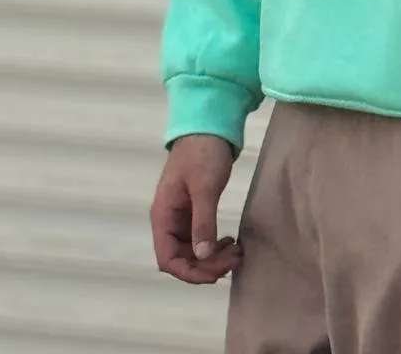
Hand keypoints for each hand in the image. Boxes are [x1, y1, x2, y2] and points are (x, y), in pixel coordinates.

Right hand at [151, 134, 242, 284]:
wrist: (209, 126)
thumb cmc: (203, 153)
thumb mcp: (204, 187)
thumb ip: (203, 221)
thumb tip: (202, 256)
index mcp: (163, 216)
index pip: (167, 259)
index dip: (189, 273)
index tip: (215, 274)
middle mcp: (169, 220)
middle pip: (181, 258)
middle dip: (206, 266)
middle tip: (234, 260)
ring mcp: (181, 216)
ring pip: (192, 251)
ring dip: (212, 258)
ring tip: (236, 252)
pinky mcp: (195, 210)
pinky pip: (201, 238)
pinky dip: (214, 245)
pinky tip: (229, 243)